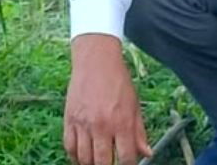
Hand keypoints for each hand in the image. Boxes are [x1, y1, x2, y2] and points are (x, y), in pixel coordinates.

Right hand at [64, 34, 152, 164]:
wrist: (96, 62)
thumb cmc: (118, 82)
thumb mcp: (134, 105)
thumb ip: (139, 132)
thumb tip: (147, 153)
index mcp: (122, 122)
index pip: (125, 158)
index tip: (127, 164)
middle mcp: (102, 126)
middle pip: (102, 162)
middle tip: (110, 164)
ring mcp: (83, 124)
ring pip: (84, 158)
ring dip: (91, 164)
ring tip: (97, 162)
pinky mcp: (69, 120)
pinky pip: (69, 147)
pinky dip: (75, 157)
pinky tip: (82, 157)